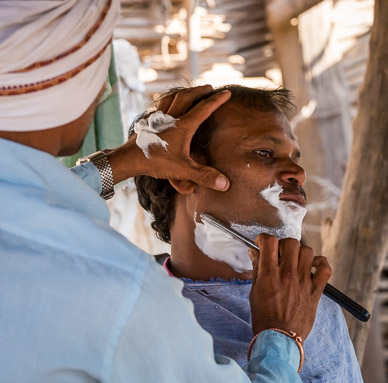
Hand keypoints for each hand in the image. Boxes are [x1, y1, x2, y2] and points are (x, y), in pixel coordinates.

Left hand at [108, 85, 231, 190]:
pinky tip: (167, 104)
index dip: (217, 100)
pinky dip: (168, 100)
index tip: (227, 92)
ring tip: (190, 91)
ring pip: (173, 96)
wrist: (129, 158)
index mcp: (183, 125)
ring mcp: (158, 117)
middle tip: (209, 88)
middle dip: (200, 91)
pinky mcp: (148, 121)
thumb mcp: (183, 169)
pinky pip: (160, 104)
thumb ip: (204, 176)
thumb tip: (225, 184)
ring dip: (184, 92)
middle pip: (188, 96)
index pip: (204, 108)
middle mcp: (171, 117)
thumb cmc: (155, 161)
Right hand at [249, 234, 331, 340]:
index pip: (269, 242)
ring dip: (300, 253)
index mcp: (269, 274)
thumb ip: (256, 268)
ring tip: (295, 262)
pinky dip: (320, 264)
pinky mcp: (316, 291)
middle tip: (280, 254)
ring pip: (308, 251)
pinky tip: (312, 267)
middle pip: (291, 242)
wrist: (279, 338)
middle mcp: (288, 274)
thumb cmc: (264, 316)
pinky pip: (325, 269)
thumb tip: (253, 251)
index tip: (263, 243)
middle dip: (283, 244)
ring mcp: (304, 282)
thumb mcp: (254, 290)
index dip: (264, 238)